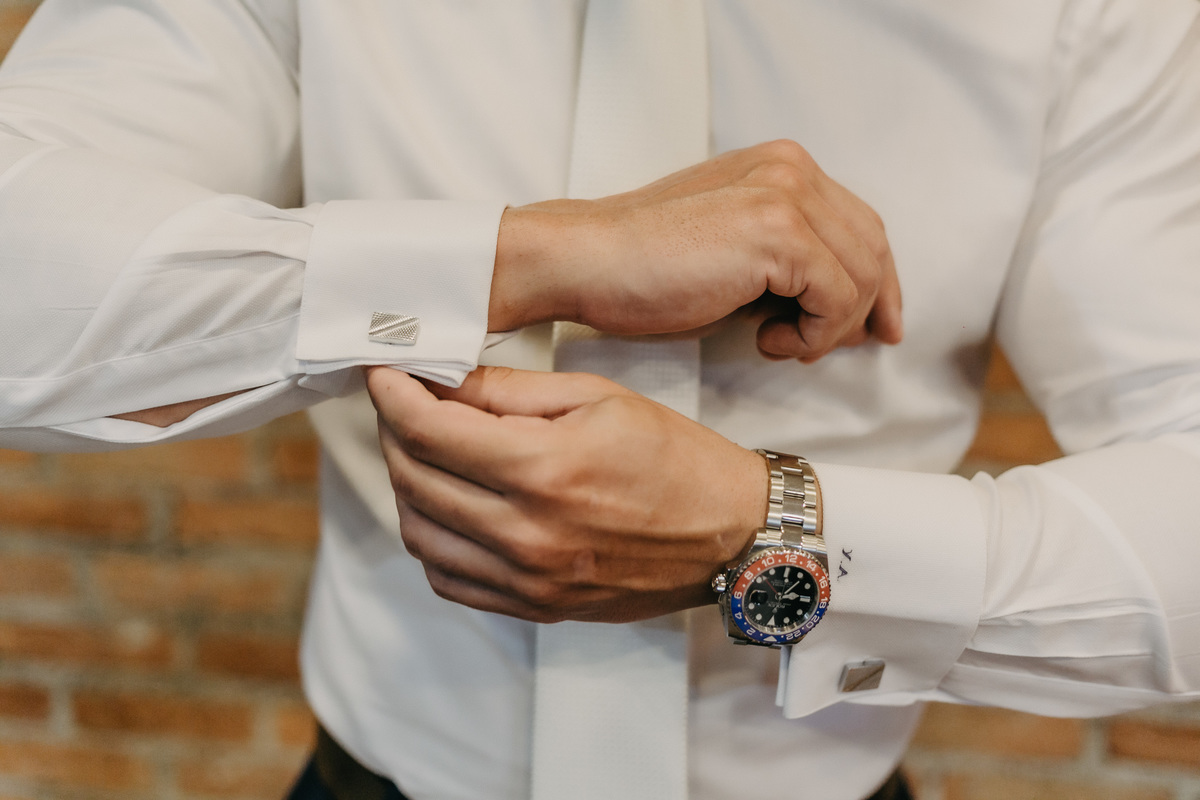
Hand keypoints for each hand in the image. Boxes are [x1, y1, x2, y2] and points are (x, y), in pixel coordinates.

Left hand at [366, 365, 765, 622]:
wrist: (732, 535)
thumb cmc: (676, 458)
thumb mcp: (598, 398)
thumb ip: (510, 391)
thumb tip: (442, 383)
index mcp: (545, 468)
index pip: (429, 430)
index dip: (392, 395)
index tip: (382, 374)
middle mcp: (528, 532)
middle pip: (413, 479)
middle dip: (394, 431)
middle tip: (403, 404)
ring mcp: (528, 579)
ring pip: (419, 532)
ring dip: (407, 485)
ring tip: (426, 452)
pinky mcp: (535, 607)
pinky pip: (449, 578)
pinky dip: (432, 539)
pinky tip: (449, 507)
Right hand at [489, 139, 901, 361]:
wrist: (585, 261)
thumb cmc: (643, 265)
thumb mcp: (730, 248)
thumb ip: (785, 257)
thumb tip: (839, 305)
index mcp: (779, 166)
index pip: (860, 222)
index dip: (877, 280)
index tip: (877, 323)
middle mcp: (791, 169)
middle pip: (871, 247)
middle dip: (865, 308)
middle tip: (841, 347)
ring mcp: (787, 196)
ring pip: (860, 277)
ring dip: (828, 327)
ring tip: (778, 341)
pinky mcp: (779, 234)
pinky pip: (836, 298)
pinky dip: (811, 334)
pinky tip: (765, 339)